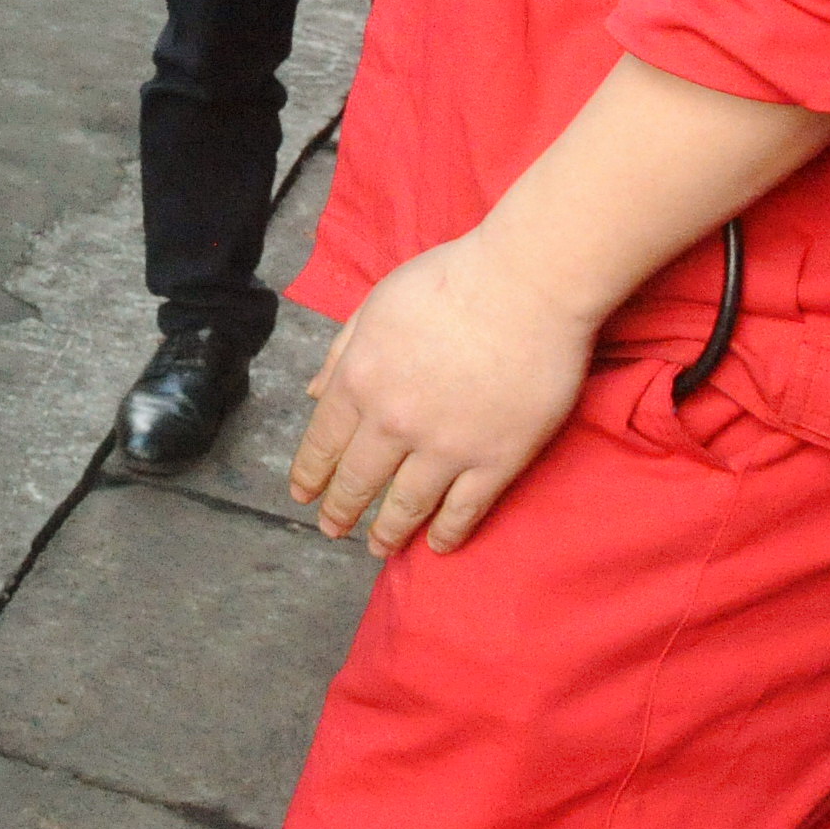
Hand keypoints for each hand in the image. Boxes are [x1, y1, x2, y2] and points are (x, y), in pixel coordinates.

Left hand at [284, 231, 597, 560]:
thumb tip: (313, 393)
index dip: (310, 474)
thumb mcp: (375, 304)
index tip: (302, 496)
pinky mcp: (496, 462)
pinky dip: (447, 533)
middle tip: (334, 531)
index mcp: (359, 379)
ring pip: (406, 505)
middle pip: (358, 480)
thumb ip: (342, 352)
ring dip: (388, 532)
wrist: (527, 287)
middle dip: (341, 511)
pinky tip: (437, 544)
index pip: (323, 442)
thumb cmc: (450, 281)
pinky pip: (465, 510)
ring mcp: (445, 447)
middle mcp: (393, 422)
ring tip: (378, 547)